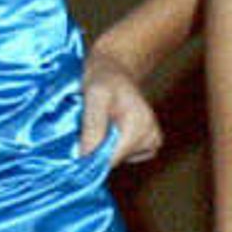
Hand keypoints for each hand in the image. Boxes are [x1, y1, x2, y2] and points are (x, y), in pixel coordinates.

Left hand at [78, 48, 161, 167]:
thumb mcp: (94, 94)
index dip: (91, 153)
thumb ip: (92, 125)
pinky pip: (124, 157)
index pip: (111, 159)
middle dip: (97, 148)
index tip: (79, 138)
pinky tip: (111, 128)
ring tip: (100, 122)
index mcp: (140, 125)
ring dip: (103, 146)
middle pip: (114, 160)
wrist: (115, 70)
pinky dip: (113, 147)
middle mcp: (152, 137)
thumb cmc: (103, 78)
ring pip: (117, 160)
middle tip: (88, 125)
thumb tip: (85, 155)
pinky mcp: (149, 146)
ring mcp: (153, 143)